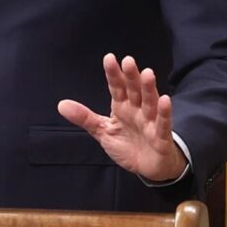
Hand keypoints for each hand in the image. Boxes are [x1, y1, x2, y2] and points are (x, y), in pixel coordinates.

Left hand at [57, 53, 185, 182]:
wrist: (148, 167)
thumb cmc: (128, 145)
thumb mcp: (102, 131)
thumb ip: (85, 118)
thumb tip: (61, 104)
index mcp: (122, 107)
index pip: (117, 87)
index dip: (113, 74)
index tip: (109, 58)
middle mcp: (136, 110)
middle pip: (134, 90)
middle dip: (131, 76)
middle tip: (128, 61)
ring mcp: (150, 122)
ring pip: (149, 102)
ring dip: (148, 89)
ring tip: (147, 74)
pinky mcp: (161, 136)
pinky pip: (163, 123)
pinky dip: (164, 112)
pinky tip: (164, 100)